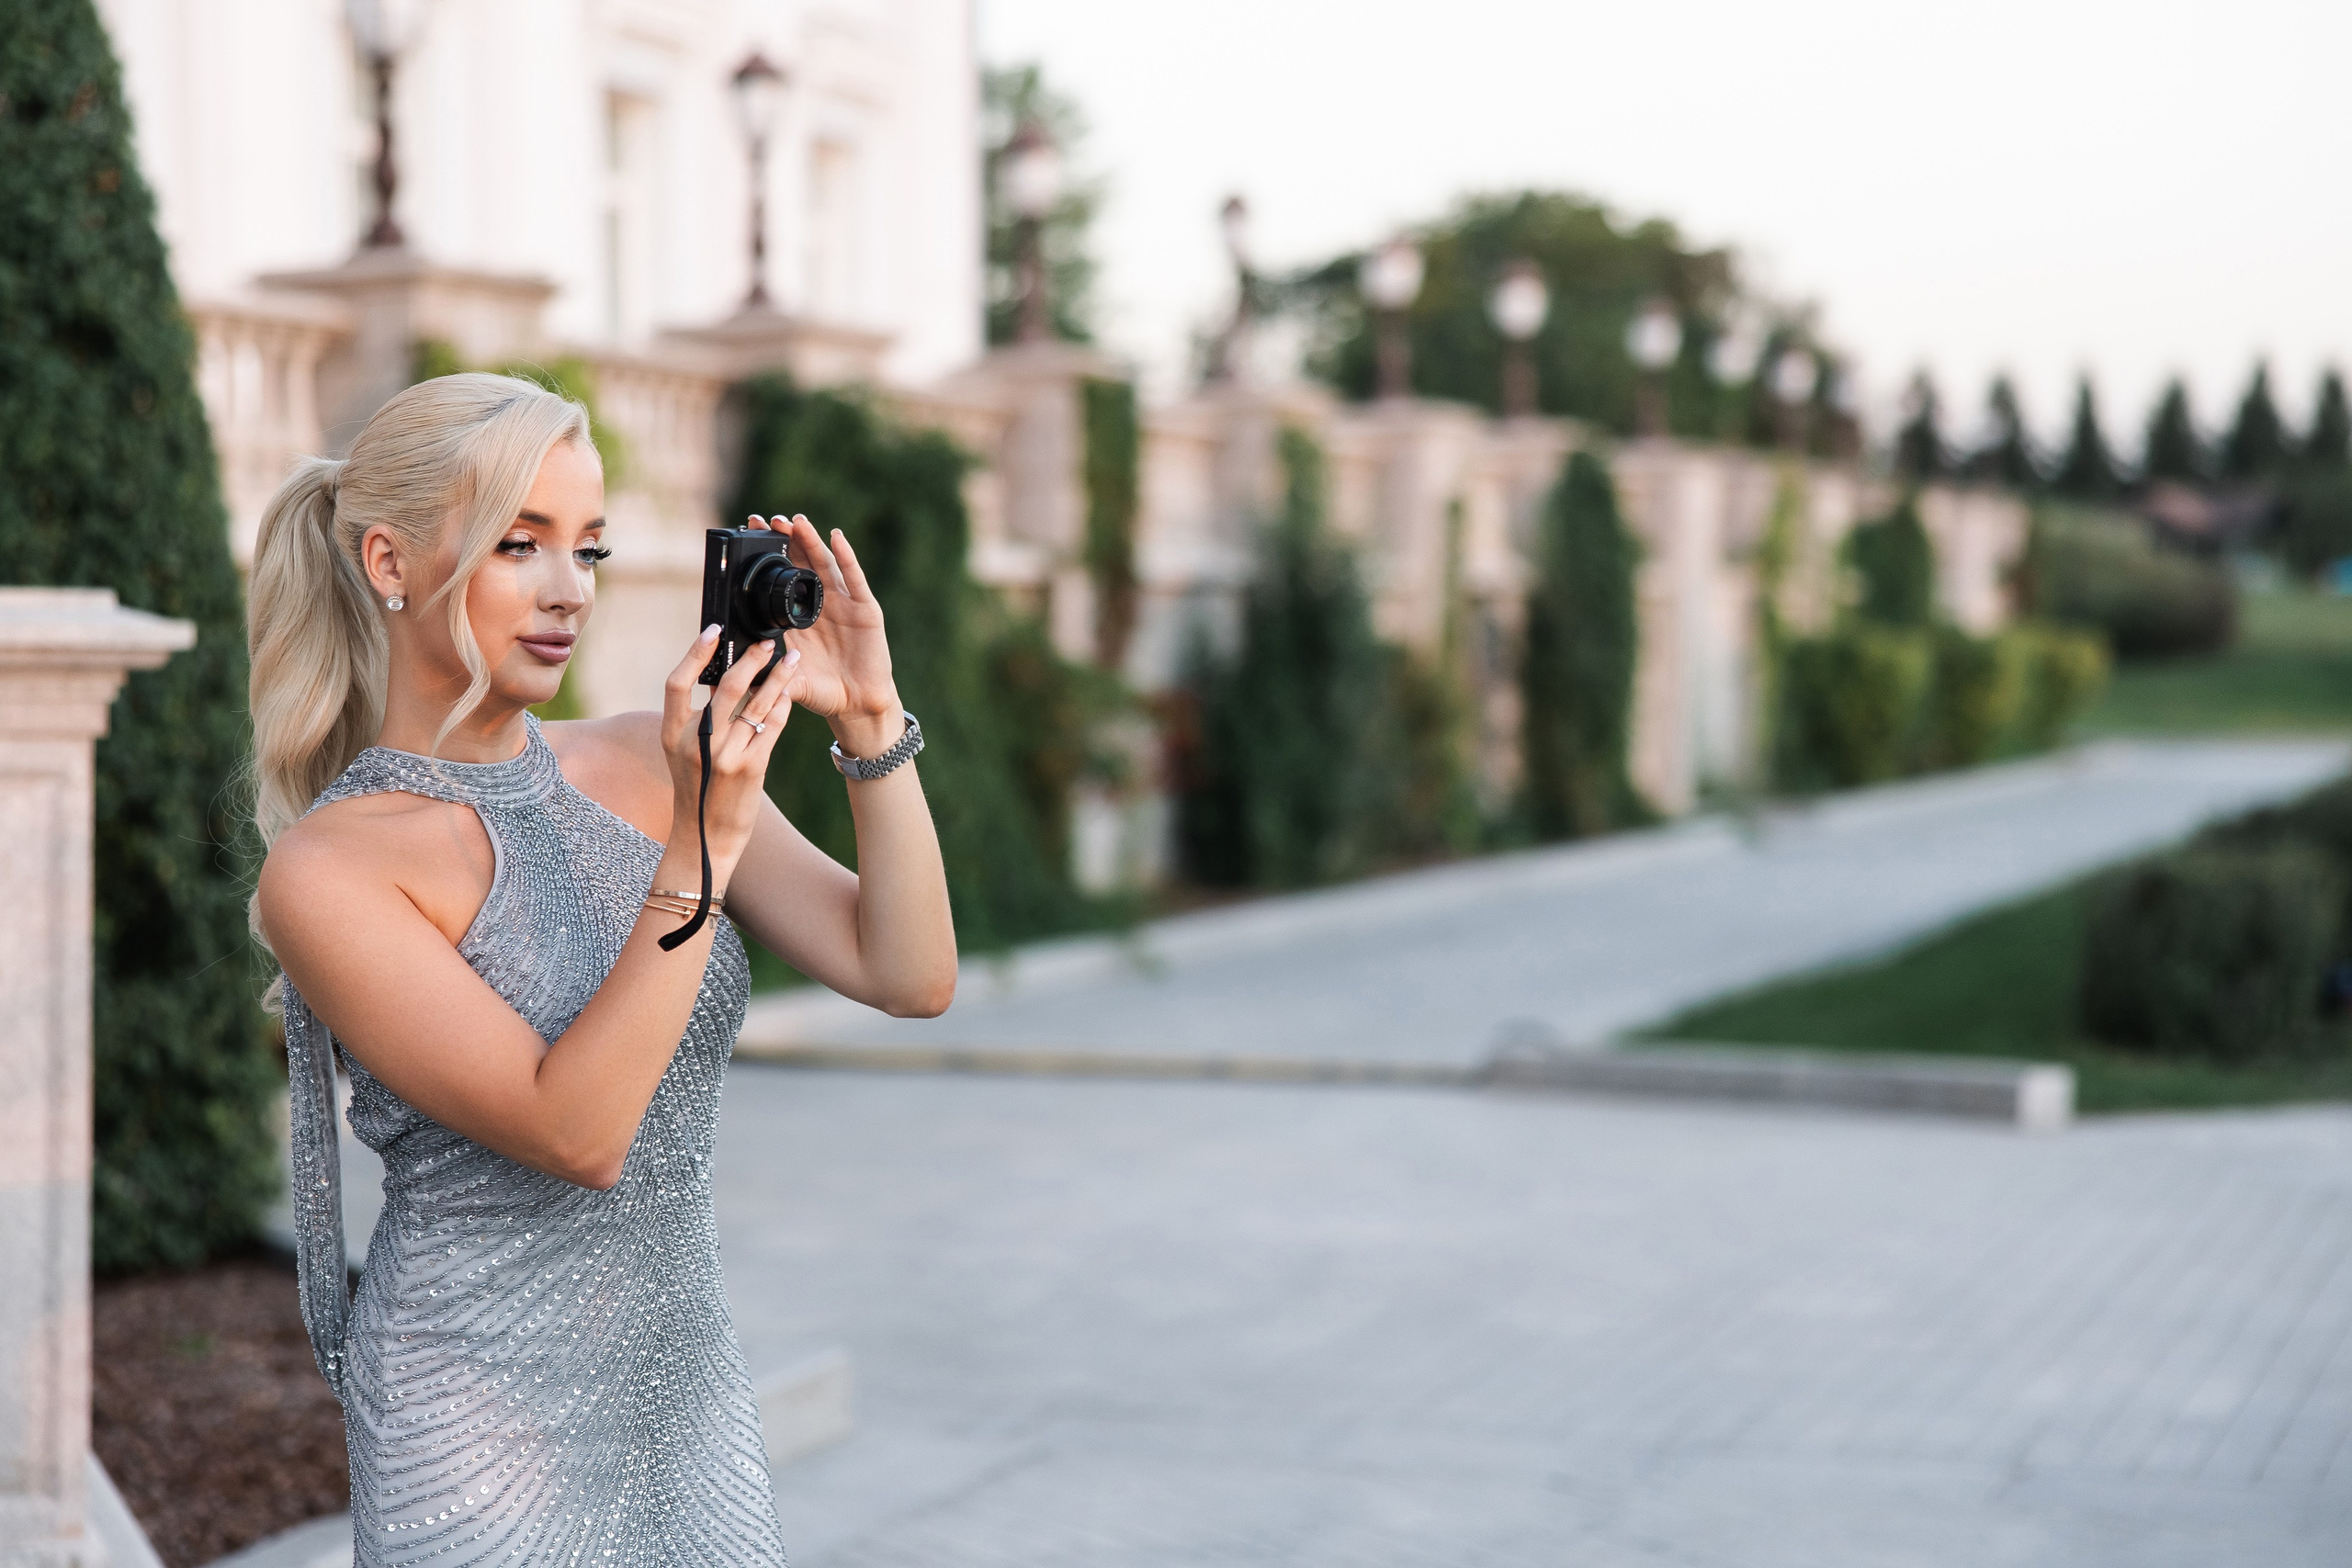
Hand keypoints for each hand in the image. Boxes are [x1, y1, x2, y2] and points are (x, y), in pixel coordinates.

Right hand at [658, 623, 794, 883]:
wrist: (706, 838)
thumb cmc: (698, 790)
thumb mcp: (684, 754)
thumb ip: (698, 721)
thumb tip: (722, 679)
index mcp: (672, 734)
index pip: (677, 683)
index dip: (695, 653)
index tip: (714, 630)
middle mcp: (696, 742)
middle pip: (725, 687)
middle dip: (750, 660)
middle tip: (769, 643)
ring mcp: (724, 755)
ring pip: (756, 704)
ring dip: (778, 678)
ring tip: (792, 660)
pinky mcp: (751, 767)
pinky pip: (772, 726)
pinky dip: (783, 706)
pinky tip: (791, 693)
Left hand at [749, 514, 903, 757]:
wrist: (857, 706)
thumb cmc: (822, 693)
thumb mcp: (786, 678)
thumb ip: (767, 670)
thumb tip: (735, 665)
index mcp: (799, 616)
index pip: (780, 577)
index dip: (768, 556)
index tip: (747, 535)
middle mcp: (821, 604)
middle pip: (802, 563)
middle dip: (787, 540)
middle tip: (769, 520)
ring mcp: (844, 604)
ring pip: (825, 564)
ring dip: (811, 540)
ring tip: (797, 521)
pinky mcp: (865, 609)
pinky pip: (855, 578)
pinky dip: (846, 556)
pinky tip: (836, 537)